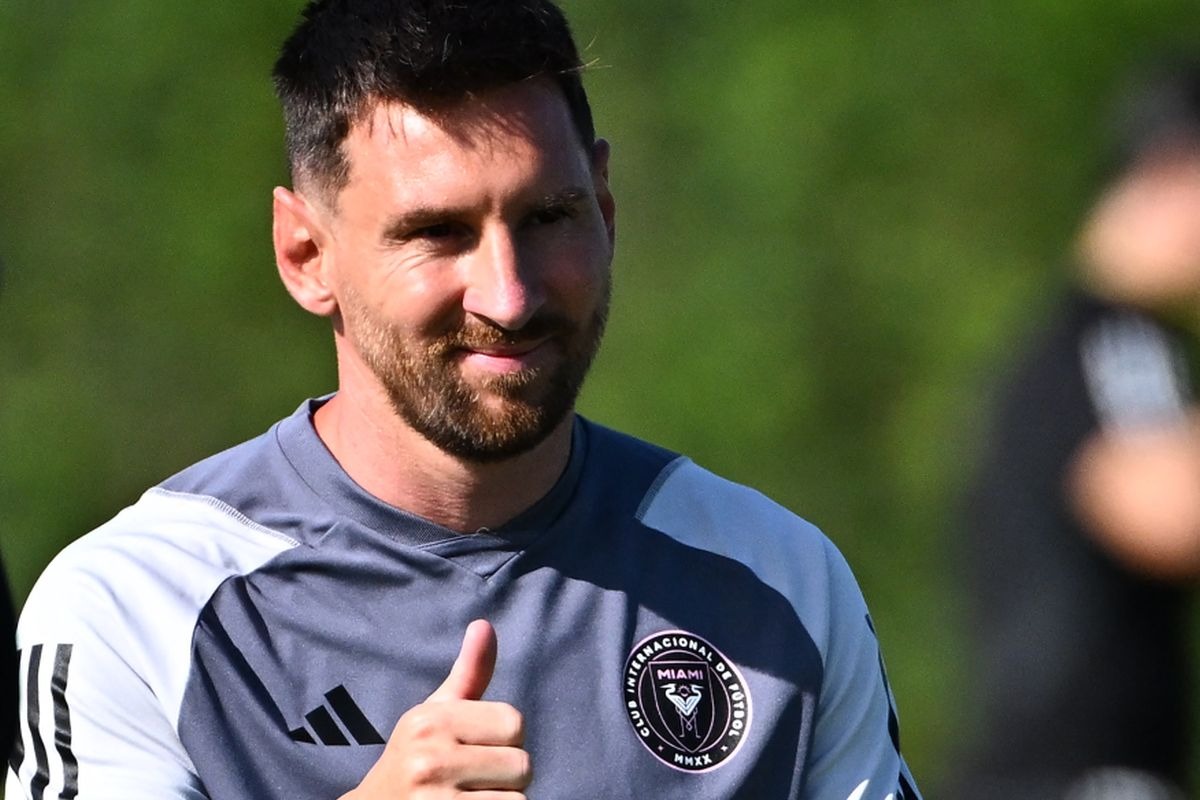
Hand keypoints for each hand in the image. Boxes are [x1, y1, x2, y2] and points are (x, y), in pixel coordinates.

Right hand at [340, 620, 530, 798]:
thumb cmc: (413, 760)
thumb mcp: (434, 715)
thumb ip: (467, 674)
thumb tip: (485, 624)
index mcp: (430, 721)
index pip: (514, 721)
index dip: (506, 739)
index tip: (477, 750)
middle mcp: (431, 759)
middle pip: (521, 764)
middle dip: (507, 776)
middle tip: (475, 781)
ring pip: (518, 798)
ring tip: (471, 798)